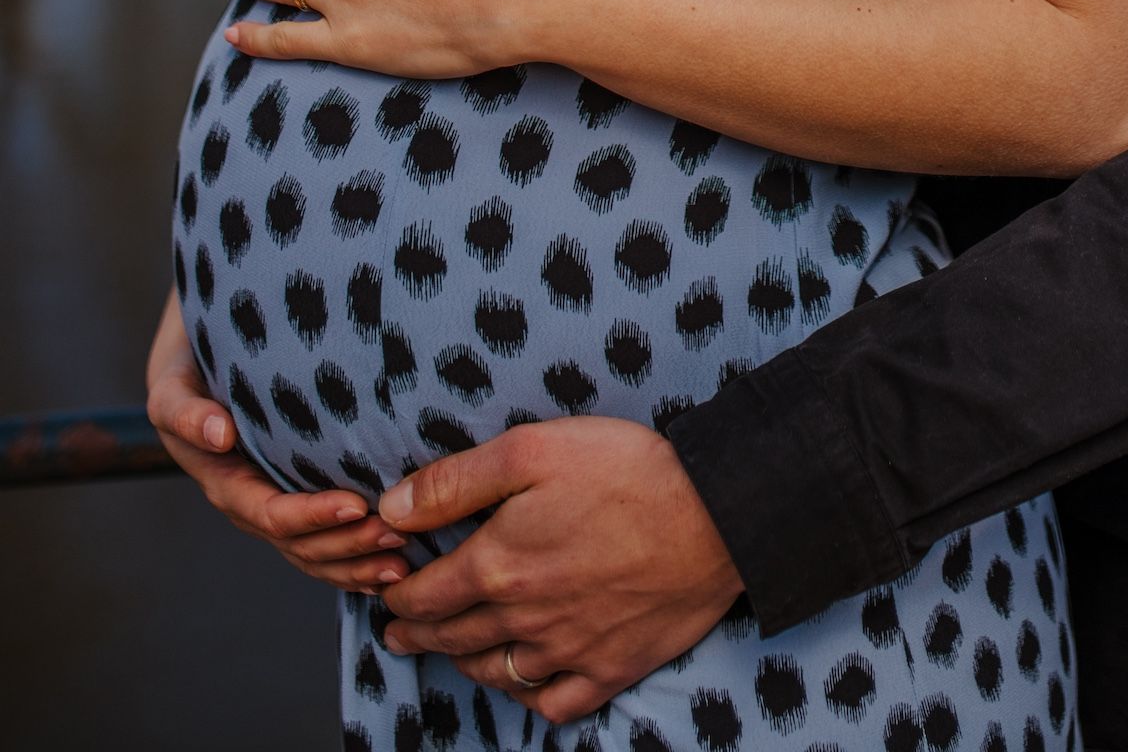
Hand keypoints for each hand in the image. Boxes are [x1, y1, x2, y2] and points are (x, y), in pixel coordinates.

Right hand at [145, 291, 409, 590]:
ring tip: (403, 562)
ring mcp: (273, 506)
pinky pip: (323, 544)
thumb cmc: (188, 372)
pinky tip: (391, 568)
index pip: (271, 514)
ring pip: (315, 554)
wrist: (195, 367)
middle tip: (397, 536)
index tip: (357, 505)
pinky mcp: (294, 498)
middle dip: (348, 546)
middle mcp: (249, 503)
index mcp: (224, 483)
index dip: (313, 516)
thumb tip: (220, 434)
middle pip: (300, 545)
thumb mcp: (174, 387)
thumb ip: (186, 412)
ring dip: (357, 563)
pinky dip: (354, 561)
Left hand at [374, 416, 741, 722]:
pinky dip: (529, 698)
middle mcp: (525, 618)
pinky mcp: (612, 668)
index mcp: (499, 564)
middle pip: (454, 637)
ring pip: (497, 672)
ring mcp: (569, 649)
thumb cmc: (626, 471)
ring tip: (450, 653)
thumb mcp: (531, 451)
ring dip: (463, 663)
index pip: (426, 594)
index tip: (387, 589)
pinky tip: (522, 684)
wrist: (715, 514)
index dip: (398, 594)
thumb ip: (455, 483)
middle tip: (397, 632)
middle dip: (417, 633)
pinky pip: (556, 702)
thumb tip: (390, 509)